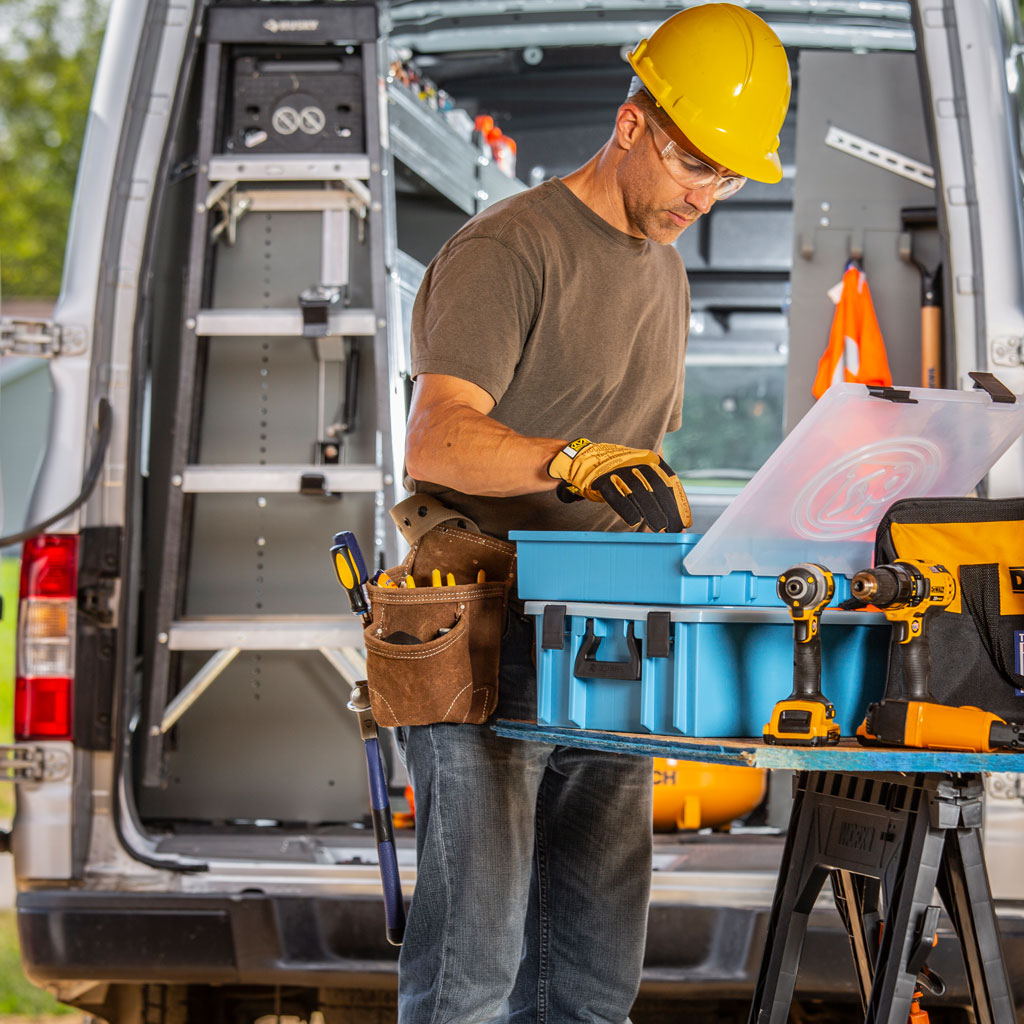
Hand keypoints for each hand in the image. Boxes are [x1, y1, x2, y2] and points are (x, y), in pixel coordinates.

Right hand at [547, 438, 691, 532]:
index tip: (685, 521)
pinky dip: (626, 508)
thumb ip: (653, 487)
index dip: (678, 503)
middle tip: (674, 529)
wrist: (580, 458)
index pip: (670, 481)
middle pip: (657, 487)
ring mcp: (617, 469)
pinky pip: (615, 495)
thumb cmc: (613, 471)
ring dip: (651, 510)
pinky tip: (634, 521)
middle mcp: (635, 461)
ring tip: (660, 527)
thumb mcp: (637, 470)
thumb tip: (672, 517)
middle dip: (668, 509)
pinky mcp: (600, 478)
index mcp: (648, 459)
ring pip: (639, 491)